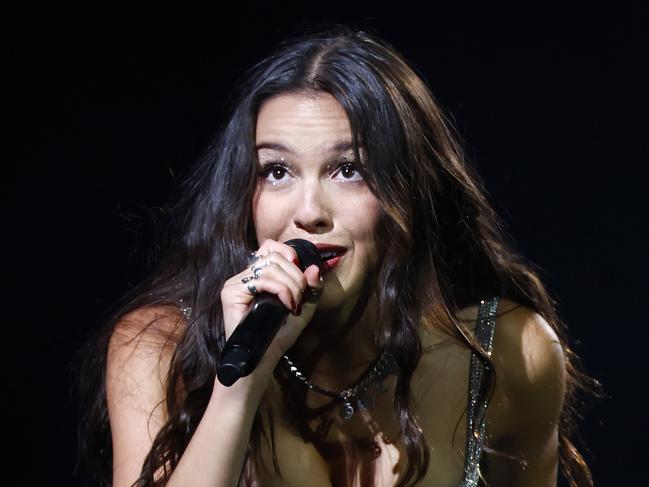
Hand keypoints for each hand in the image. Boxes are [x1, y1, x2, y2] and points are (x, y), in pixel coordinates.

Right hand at [220, 239, 323, 366]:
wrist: (264, 359)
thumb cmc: (279, 335)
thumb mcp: (303, 309)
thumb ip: (312, 289)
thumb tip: (314, 268)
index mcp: (259, 275)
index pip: (271, 247)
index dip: (288, 254)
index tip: (300, 276)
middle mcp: (246, 276)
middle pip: (275, 256)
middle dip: (296, 276)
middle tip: (299, 298)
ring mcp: (236, 283)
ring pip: (270, 267)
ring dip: (290, 285)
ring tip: (293, 305)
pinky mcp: (231, 293)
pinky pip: (261, 280)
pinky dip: (280, 290)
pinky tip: (285, 305)